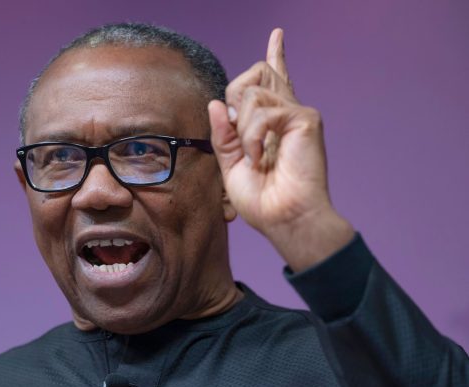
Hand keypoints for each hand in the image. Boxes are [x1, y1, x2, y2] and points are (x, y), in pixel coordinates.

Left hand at [208, 28, 353, 270]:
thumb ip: (223, 134)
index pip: (273, 79)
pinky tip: (261, 157)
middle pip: (256, 73)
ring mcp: (297, 113)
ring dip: (243, 130)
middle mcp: (287, 111)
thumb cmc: (262, 199)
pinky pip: (262, 112)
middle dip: (236, 97)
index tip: (278, 33)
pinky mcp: (305, 118)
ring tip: (255, 157)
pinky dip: (253, 138)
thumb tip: (216, 102)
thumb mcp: (231, 164)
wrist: (283, 218)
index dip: (275, 54)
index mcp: (272, 121)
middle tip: (241, 135)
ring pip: (251, 93)